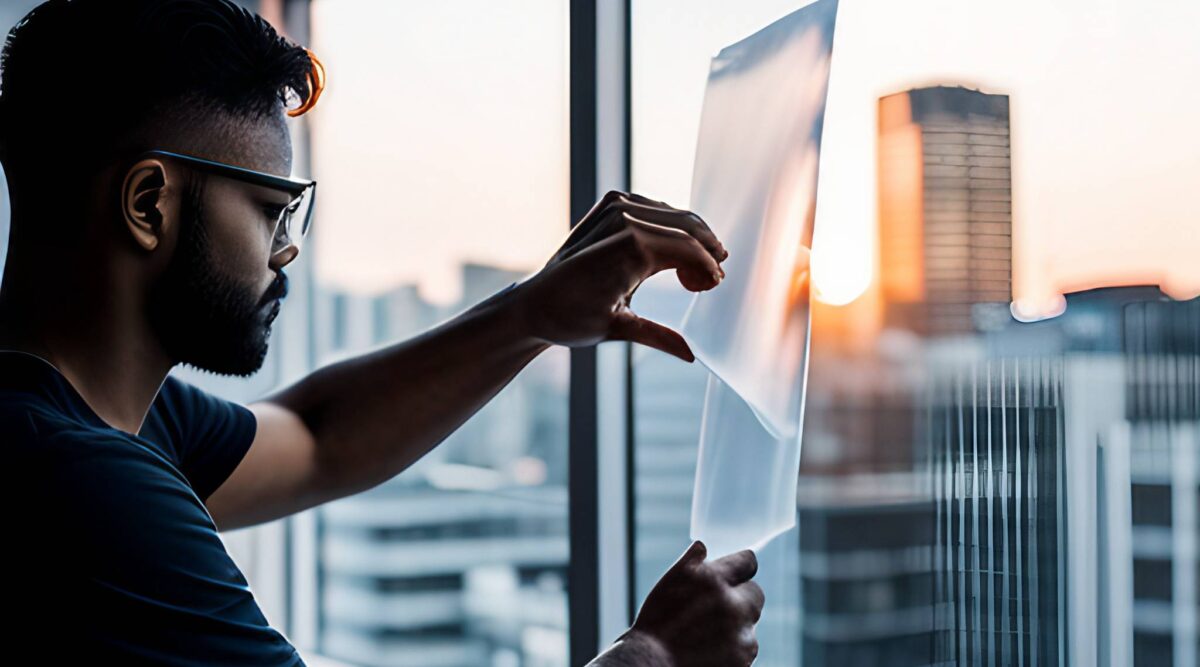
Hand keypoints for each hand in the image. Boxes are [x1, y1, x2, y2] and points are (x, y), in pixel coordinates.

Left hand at [511, 191, 727, 361]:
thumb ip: (659, 336)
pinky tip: (676, 249)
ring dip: (691, 236)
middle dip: (706, 249)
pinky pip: (654, 209)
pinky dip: (670, 225)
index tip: (716, 284)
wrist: (534, 304)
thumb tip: (692, 355)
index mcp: (630, 247)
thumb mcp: (618, 328)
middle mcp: (623, 219)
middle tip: (715, 275)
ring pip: (672, 214)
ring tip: (700, 266)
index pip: (688, 248)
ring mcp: (614, 207)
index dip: (708, 265)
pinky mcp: (608, 204)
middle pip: (686, 226)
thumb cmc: (570, 318)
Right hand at [589, 541, 763, 666]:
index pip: (748, 561)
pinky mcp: (744, 660)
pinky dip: (734, 648)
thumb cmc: (656, 623)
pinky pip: (746, 647)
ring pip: (750, 623)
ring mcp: (741, 636)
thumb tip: (704, 546)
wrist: (652, 664)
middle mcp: (733, 605)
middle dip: (741, 596)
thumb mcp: (670, 582)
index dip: (742, 565)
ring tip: (706, 633)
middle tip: (719, 606)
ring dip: (737, 624)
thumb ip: (691, 561)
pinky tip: (710, 649)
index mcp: (714, 579)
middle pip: (755, 593)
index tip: (738, 570)